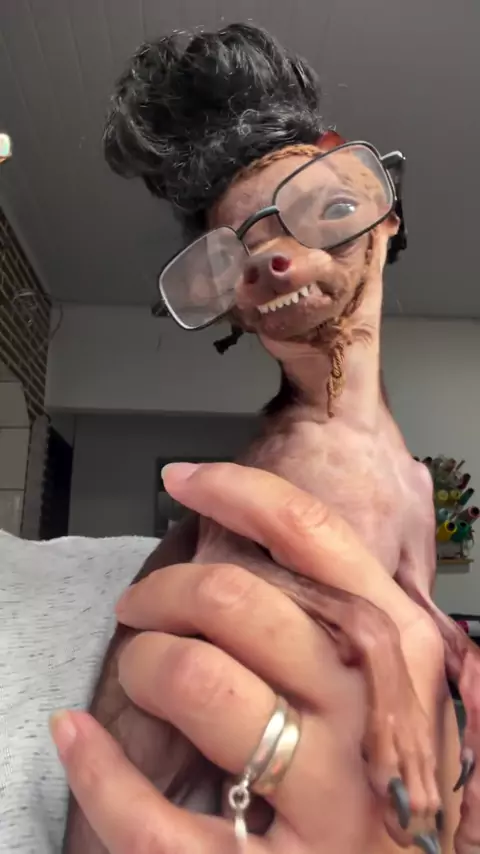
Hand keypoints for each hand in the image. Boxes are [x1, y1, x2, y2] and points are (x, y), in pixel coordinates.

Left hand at [50, 462, 442, 853]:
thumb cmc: (403, 774)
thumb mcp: (407, 680)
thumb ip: (359, 613)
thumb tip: (285, 527)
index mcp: (396, 647)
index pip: (310, 534)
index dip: (235, 490)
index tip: (182, 480)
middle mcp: (367, 708)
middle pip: (236, 598)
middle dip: (166, 589)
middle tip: (143, 606)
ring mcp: (328, 795)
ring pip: (198, 681)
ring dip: (144, 663)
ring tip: (141, 670)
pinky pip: (159, 822)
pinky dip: (102, 772)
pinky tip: (78, 740)